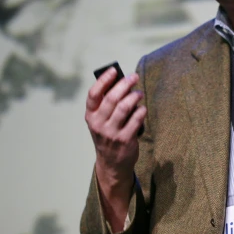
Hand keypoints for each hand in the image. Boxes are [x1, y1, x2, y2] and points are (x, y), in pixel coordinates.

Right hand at [85, 68, 146, 195]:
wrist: (112, 164)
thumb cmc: (108, 135)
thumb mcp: (101, 121)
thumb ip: (108, 104)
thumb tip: (122, 82)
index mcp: (90, 116)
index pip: (93, 94)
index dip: (104, 80)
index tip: (114, 70)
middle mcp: (98, 124)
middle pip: (112, 98)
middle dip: (125, 84)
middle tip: (134, 77)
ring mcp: (111, 133)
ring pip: (124, 107)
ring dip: (134, 96)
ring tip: (139, 93)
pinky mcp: (125, 139)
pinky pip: (136, 119)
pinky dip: (141, 111)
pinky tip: (143, 108)